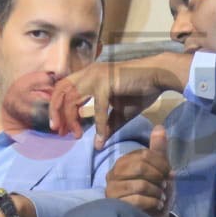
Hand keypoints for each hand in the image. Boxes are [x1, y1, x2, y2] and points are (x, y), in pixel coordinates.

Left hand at [50, 52, 191, 147]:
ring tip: (76, 135)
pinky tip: (102, 137)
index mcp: (87, 76)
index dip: (57, 108)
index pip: (63, 90)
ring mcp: (96, 75)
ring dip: (71, 118)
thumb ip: (107, 125)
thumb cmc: (140, 90)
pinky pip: (98, 108)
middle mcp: (88, 73)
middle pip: (61, 92)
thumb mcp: (119, 112)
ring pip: (72, 98)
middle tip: (59, 132)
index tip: (59, 128)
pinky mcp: (107, 81)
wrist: (158, 76)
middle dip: (56, 113)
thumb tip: (99, 143)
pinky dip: (100, 125)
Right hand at [105, 126, 172, 216]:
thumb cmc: (154, 192)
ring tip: (161, 197)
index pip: (144, 155)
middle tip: (164, 186)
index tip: (170, 174)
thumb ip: (158, 150)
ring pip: (140, 184)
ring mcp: (112, 191)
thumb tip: (159, 127)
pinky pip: (137, 199)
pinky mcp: (116, 206)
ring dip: (157, 192)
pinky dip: (152, 202)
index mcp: (123, 162)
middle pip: (140, 167)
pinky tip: (156, 205)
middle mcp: (113, 174)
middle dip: (158, 177)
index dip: (161, 164)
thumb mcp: (160, 170)